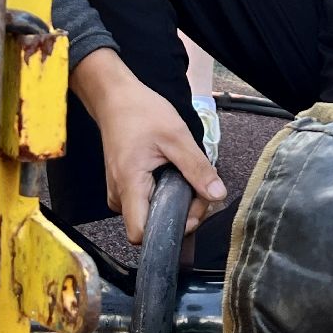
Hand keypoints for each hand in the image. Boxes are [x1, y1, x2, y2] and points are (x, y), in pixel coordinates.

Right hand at [70, 49, 225, 243]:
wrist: (116, 98)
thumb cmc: (140, 112)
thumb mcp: (176, 136)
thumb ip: (197, 168)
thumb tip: (217, 195)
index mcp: (129, 185)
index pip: (140, 234)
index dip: (168, 231)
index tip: (190, 213)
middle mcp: (119, 195)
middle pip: (150, 225)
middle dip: (179, 214)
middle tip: (198, 189)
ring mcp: (119, 191)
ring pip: (149, 214)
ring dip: (173, 203)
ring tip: (185, 176)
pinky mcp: (124, 186)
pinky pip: (146, 202)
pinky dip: (163, 194)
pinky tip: (172, 175)